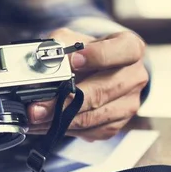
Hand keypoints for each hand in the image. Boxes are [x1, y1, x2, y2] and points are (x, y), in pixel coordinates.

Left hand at [27, 28, 147, 140]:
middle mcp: (134, 76)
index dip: (99, 56)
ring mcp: (129, 103)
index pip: (123, 51)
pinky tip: (46, 125)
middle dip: (67, 100)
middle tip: (38, 107)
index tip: (75, 61)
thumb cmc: (85, 53)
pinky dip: (65, 129)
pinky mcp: (117, 124)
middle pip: (103, 91)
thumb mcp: (73, 40)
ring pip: (94, 116)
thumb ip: (60, 47)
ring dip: (61, 120)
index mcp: (130, 48)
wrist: (96, 72)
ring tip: (36, 118)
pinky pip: (91, 131)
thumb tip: (43, 64)